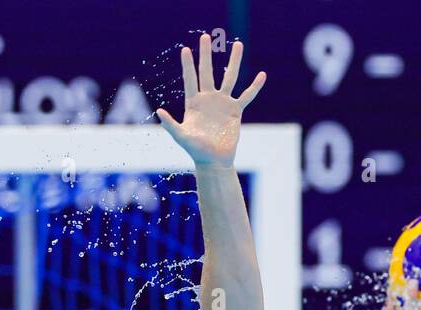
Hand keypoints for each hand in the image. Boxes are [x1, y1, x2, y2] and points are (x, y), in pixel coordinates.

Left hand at [157, 34, 265, 167]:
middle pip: (207, 72)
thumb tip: (159, 110)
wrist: (214, 161)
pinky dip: (255, 86)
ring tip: (238, 44)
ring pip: (230, 77)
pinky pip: (247, 95)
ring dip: (233, 61)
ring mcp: (223, 103)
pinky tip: (262, 74)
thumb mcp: (181, 137)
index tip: (185, 49)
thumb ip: (170, 124)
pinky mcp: (236, 111)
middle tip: (206, 37)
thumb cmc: (196, 151)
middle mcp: (208, 99)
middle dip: (206, 55)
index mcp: (194, 103)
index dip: (188, 65)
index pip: (190, 79)